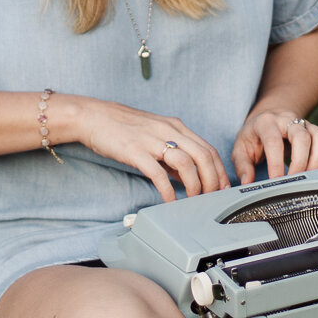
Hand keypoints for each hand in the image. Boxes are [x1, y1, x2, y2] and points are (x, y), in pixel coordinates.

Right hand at [68, 97, 230, 203]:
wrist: (95, 116)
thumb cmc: (123, 127)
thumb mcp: (155, 134)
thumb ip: (172, 153)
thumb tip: (187, 176)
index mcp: (175, 126)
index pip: (208, 149)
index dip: (219, 171)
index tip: (222, 188)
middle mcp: (168, 130)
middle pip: (203, 156)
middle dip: (212, 181)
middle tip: (211, 198)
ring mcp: (153, 140)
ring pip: (186, 164)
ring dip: (194, 187)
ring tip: (193, 201)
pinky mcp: (136, 151)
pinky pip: (158, 173)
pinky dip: (168, 190)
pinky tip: (170, 201)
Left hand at [232, 106, 317, 185]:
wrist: (270, 118)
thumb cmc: (254, 137)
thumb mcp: (241, 148)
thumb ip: (242, 166)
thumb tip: (248, 183)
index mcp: (266, 123)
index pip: (274, 141)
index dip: (275, 163)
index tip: (275, 181)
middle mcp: (289, 120)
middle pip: (301, 136)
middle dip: (299, 162)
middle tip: (293, 181)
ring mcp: (306, 124)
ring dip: (317, 163)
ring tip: (307, 179)